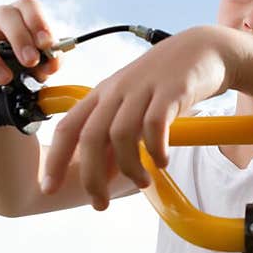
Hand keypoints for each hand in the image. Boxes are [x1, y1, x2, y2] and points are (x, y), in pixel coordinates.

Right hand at [0, 0, 60, 92]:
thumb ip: (52, 61)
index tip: (46, 44)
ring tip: (5, 79)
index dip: (38, 21)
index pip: (28, 5)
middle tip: (30, 62)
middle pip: (5, 14)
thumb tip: (52, 62)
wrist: (4, 90)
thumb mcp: (42, 65)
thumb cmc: (24, 68)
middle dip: (19, 38)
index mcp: (20, 15)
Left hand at [40, 26, 235, 209]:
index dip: (55, 159)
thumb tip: (106, 173)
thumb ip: (117, 135)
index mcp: (102, 95)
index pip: (67, 128)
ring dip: (129, 167)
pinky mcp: (170, 90)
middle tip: (101, 203)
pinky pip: (155, 125)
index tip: (48, 188)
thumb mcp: (133, 104)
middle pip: (90, 137)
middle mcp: (116, 91)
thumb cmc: (165, 83)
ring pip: (120, 134)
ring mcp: (142, 89)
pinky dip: (155, 149)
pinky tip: (162, 161)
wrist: (203, 49)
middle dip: (91, 176)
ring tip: (142, 182)